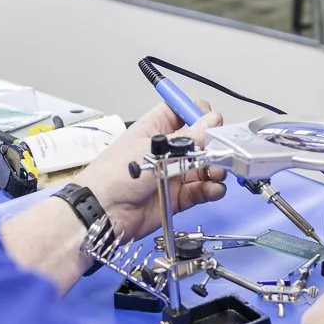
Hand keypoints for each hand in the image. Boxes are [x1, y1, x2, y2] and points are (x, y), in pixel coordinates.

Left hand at [75, 101, 226, 242]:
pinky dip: (211, 189)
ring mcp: (173, 173)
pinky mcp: (177, 197)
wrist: (102, 212)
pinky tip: (213, 188)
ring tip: (216, 173)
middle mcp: (167, 150)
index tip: (212, 122)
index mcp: (156, 128)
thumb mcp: (155, 149)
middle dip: (214, 145)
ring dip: (215, 169)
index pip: (182, 111)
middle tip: (221, 151)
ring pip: (204, 166)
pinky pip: (200, 190)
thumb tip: (211, 121)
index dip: (198, 113)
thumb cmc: (114, 175)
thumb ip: (187, 139)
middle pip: (200, 140)